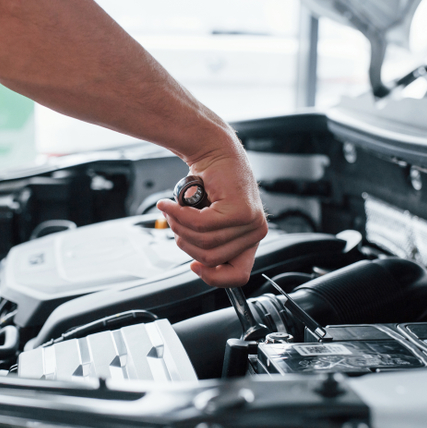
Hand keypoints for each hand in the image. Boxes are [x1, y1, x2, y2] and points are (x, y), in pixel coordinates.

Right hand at [157, 140, 266, 287]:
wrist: (214, 150)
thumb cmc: (210, 183)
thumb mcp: (211, 220)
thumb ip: (209, 242)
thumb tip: (200, 265)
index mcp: (250, 239)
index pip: (238, 276)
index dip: (212, 277)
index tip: (194, 266)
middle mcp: (256, 232)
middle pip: (211, 258)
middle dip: (185, 242)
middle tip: (175, 223)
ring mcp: (251, 222)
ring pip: (204, 242)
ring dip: (180, 226)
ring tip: (172, 210)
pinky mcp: (240, 210)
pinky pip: (201, 224)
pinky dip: (179, 215)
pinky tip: (170, 205)